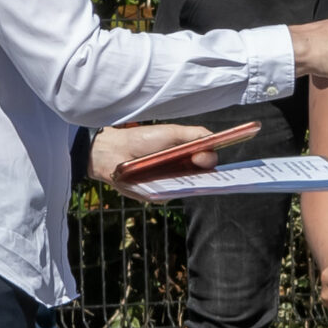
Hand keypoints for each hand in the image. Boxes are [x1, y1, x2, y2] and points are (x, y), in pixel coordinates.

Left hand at [89, 123, 219, 192]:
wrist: (115, 151)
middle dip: (206, 173)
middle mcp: (183, 172)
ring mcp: (171, 185)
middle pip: (203, 178)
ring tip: (179, 172)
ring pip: (188, 188)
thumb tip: (213, 146)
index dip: (212, 161)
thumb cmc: (144, 139)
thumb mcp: (173, 132)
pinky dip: (167, 188)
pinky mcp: (159, 195)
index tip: (207, 158)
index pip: (208, 161)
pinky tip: (160, 180)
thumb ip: (196, 134)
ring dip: (187, 181)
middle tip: (198, 163)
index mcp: (189, 156)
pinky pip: (170, 195)